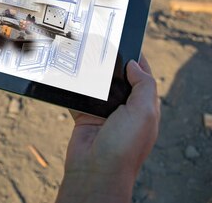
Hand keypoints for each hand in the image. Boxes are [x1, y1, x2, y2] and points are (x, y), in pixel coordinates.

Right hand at [56, 57, 159, 202]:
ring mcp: (103, 113)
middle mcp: (125, 109)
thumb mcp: (144, 113)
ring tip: (82, 54)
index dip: (136, 59)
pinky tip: (67, 73)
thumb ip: (144, 85)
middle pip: (118, 79)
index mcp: (144, 108)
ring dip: (90, 74)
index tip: (126, 40)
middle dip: (110, 64)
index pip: (143, 77)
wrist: (96, 171)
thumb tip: (135, 63)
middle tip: (99, 43)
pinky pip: (77, 97)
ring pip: (97, 86)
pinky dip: (72, 87)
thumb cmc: (124, 146)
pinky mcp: (84, 117)